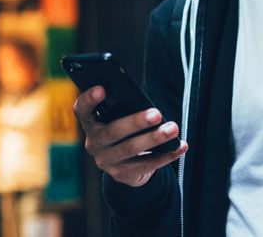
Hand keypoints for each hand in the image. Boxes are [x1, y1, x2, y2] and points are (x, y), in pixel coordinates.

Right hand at [73, 86, 187, 187]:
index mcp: (90, 123)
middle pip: (113, 132)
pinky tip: (180, 146)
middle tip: (157, 113)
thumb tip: (146, 104)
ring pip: (131, 149)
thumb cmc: (124, 130)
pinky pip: (147, 165)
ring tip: (173, 128)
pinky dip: (167, 155)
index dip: (89, 99)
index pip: (82, 110)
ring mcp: (107, 162)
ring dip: (154, 138)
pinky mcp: (123, 175)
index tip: (103, 88)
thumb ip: (123, 109)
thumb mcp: (118, 119)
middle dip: (136, 122)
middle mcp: (94, 144)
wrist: (124, 165)